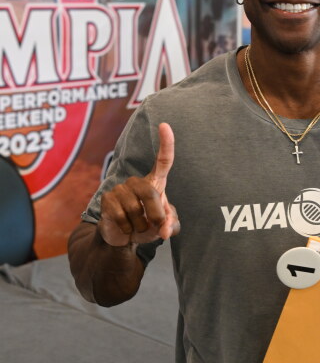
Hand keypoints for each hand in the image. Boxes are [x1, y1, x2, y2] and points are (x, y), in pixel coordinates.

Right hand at [98, 122, 179, 246]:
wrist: (123, 236)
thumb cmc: (147, 225)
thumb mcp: (164, 226)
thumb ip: (169, 225)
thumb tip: (164, 230)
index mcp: (155, 182)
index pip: (163, 161)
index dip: (166, 143)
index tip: (165, 125)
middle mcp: (137, 181)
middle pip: (150, 193)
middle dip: (156, 215)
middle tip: (155, 227)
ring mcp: (120, 188)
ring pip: (135, 209)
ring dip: (141, 225)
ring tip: (137, 226)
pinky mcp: (107, 198)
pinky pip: (121, 216)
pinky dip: (128, 229)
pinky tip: (126, 228)